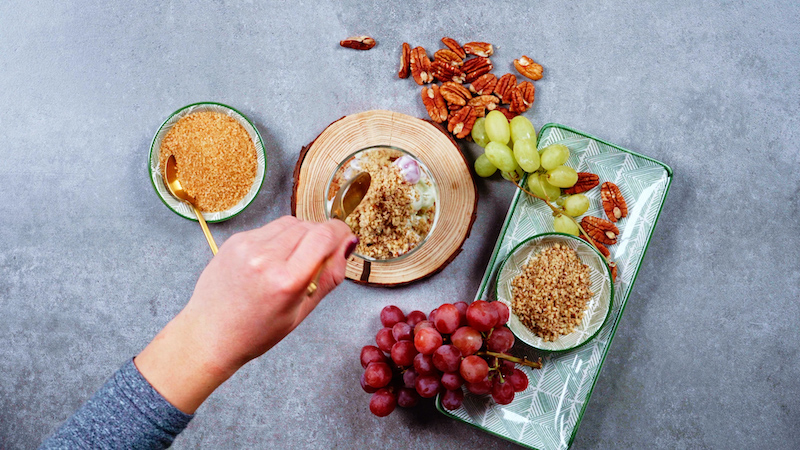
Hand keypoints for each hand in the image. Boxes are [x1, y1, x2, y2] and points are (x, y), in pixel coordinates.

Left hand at [135, 216, 356, 412]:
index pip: (324, 235)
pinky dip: (280, 238)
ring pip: (291, 223)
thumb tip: (348, 245)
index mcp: (286, 280)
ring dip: (302, 235)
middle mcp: (265, 257)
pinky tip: (273, 260)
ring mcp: (247, 245)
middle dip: (322, 237)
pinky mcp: (236, 240)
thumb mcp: (302, 312)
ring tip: (294, 260)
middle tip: (321, 257)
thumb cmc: (256, 332)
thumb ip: (329, 276)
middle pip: (310, 226)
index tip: (345, 239)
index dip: (341, 232)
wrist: (209, 334)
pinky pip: (270, 228)